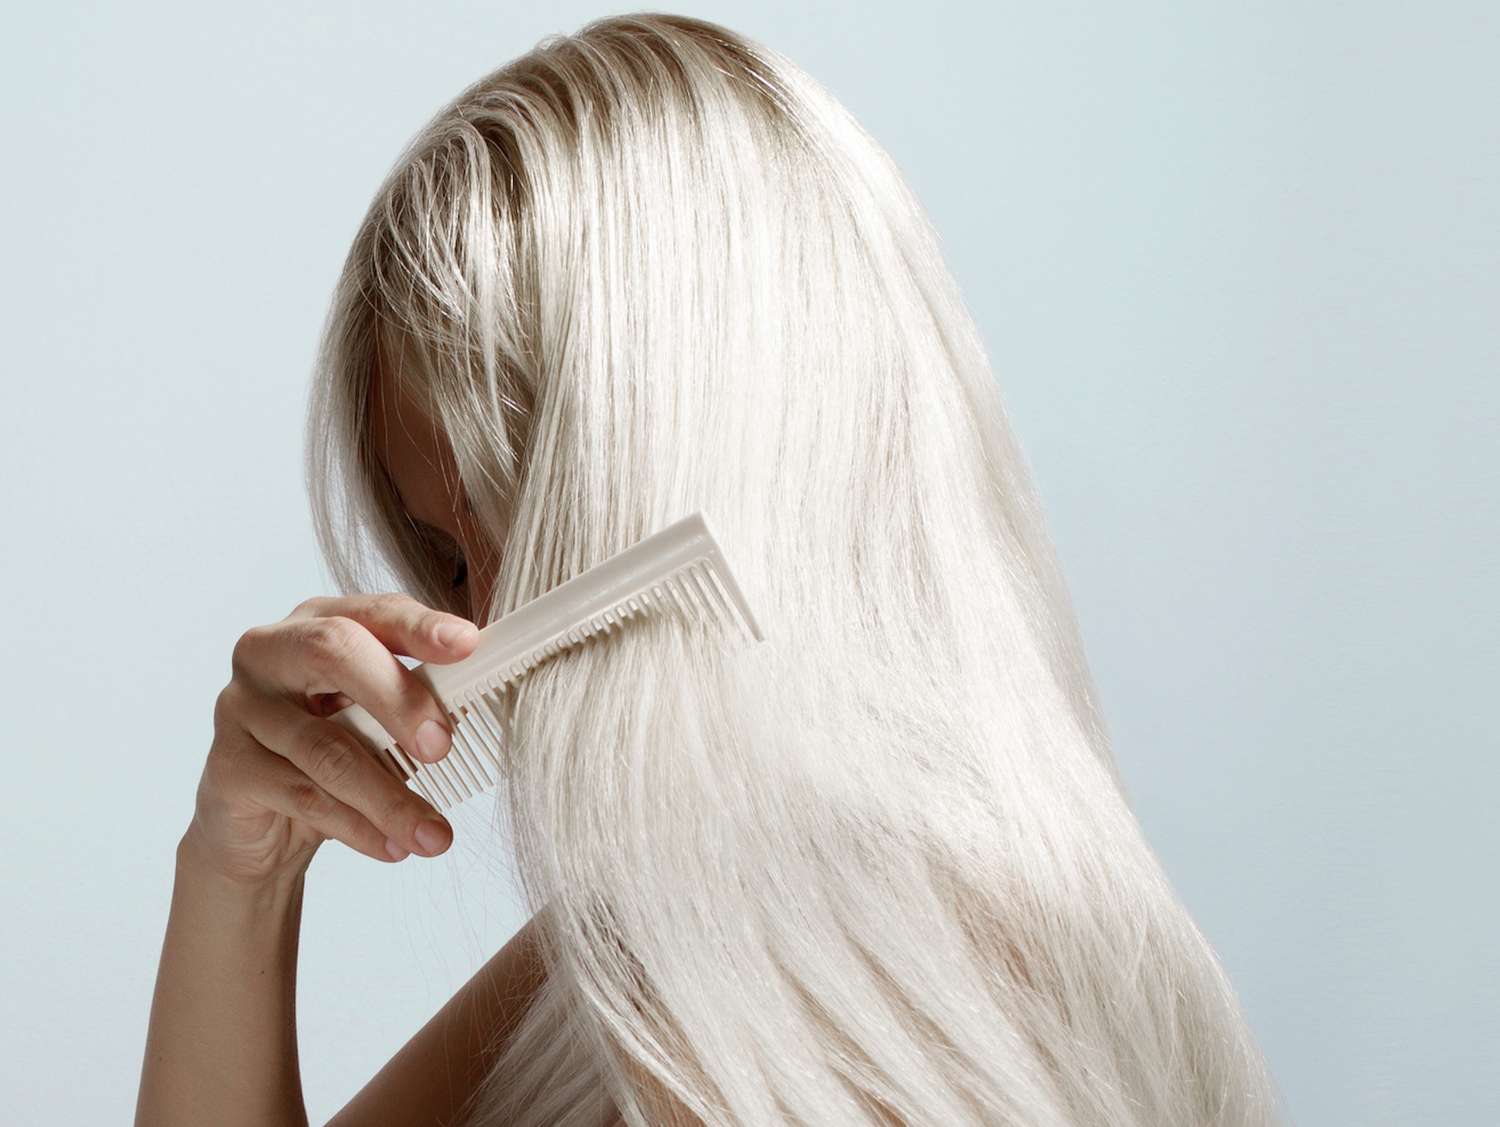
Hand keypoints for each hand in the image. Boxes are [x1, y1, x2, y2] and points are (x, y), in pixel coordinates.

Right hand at [185, 592, 479, 885]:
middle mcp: (271, 651)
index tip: (468, 643)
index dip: (421, 627)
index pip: (375, 612)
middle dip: (398, 698)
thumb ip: (420, 699)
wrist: (259, 826)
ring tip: (434, 835)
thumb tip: (485, 695)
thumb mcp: (378, 720)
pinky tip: (394, 847)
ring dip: (388, 797)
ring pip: (324, 746)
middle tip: (442, 747)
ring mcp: (241, 706)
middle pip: (335, 651)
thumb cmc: (331, 751)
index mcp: (319, 622)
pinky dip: (358, 827)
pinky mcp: (227, 765)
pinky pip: (302, 795)